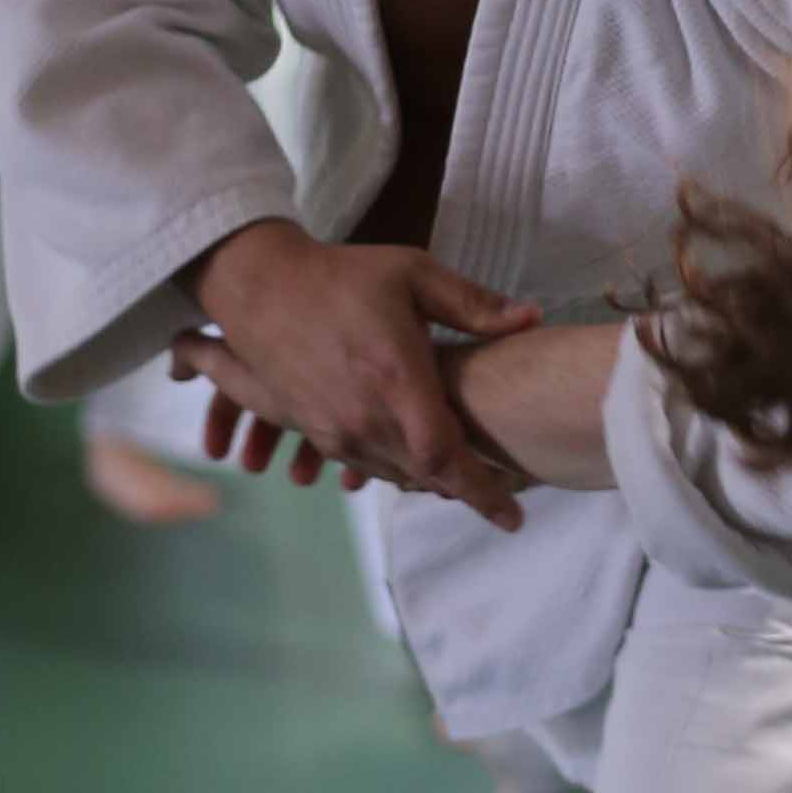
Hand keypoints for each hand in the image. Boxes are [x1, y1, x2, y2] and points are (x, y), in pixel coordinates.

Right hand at [184, 225, 538, 522]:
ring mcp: (334, 430)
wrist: (258, 285)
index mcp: (397, 382)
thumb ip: (472, 303)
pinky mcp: (313, 430)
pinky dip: (390, 466)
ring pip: (393, 473)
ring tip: (456, 475)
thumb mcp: (413, 274)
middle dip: (462, 488)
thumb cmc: (342, 275)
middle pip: (424, 475)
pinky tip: (407, 455)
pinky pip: (360, 464)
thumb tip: (533, 319)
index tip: (513, 519)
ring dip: (426, 478)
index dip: (482, 493)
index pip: (446, 458)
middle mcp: (365, 418)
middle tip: (498, 491)